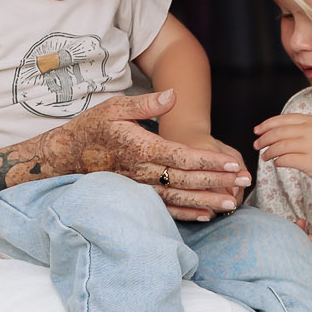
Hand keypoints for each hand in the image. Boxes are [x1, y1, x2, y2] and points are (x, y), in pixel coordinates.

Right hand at [39, 92, 250, 220]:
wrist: (66, 155)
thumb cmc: (93, 127)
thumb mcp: (115, 107)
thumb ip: (146, 103)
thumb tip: (172, 95)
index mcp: (141, 148)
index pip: (182, 157)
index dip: (209, 162)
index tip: (232, 163)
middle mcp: (142, 171)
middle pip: (186, 180)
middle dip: (217, 181)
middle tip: (244, 183)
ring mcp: (140, 187)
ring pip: (179, 198)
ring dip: (207, 201)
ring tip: (233, 204)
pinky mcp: (138, 195)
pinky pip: (166, 208)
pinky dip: (187, 214)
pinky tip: (207, 216)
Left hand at [253, 111, 311, 191]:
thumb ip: (301, 128)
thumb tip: (273, 130)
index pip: (283, 119)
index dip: (267, 125)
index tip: (257, 130)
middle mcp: (311, 131)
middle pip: (278, 132)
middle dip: (264, 139)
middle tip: (256, 145)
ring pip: (280, 146)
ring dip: (268, 152)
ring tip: (264, 156)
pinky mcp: (311, 162)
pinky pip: (286, 160)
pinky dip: (278, 162)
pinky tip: (277, 163)